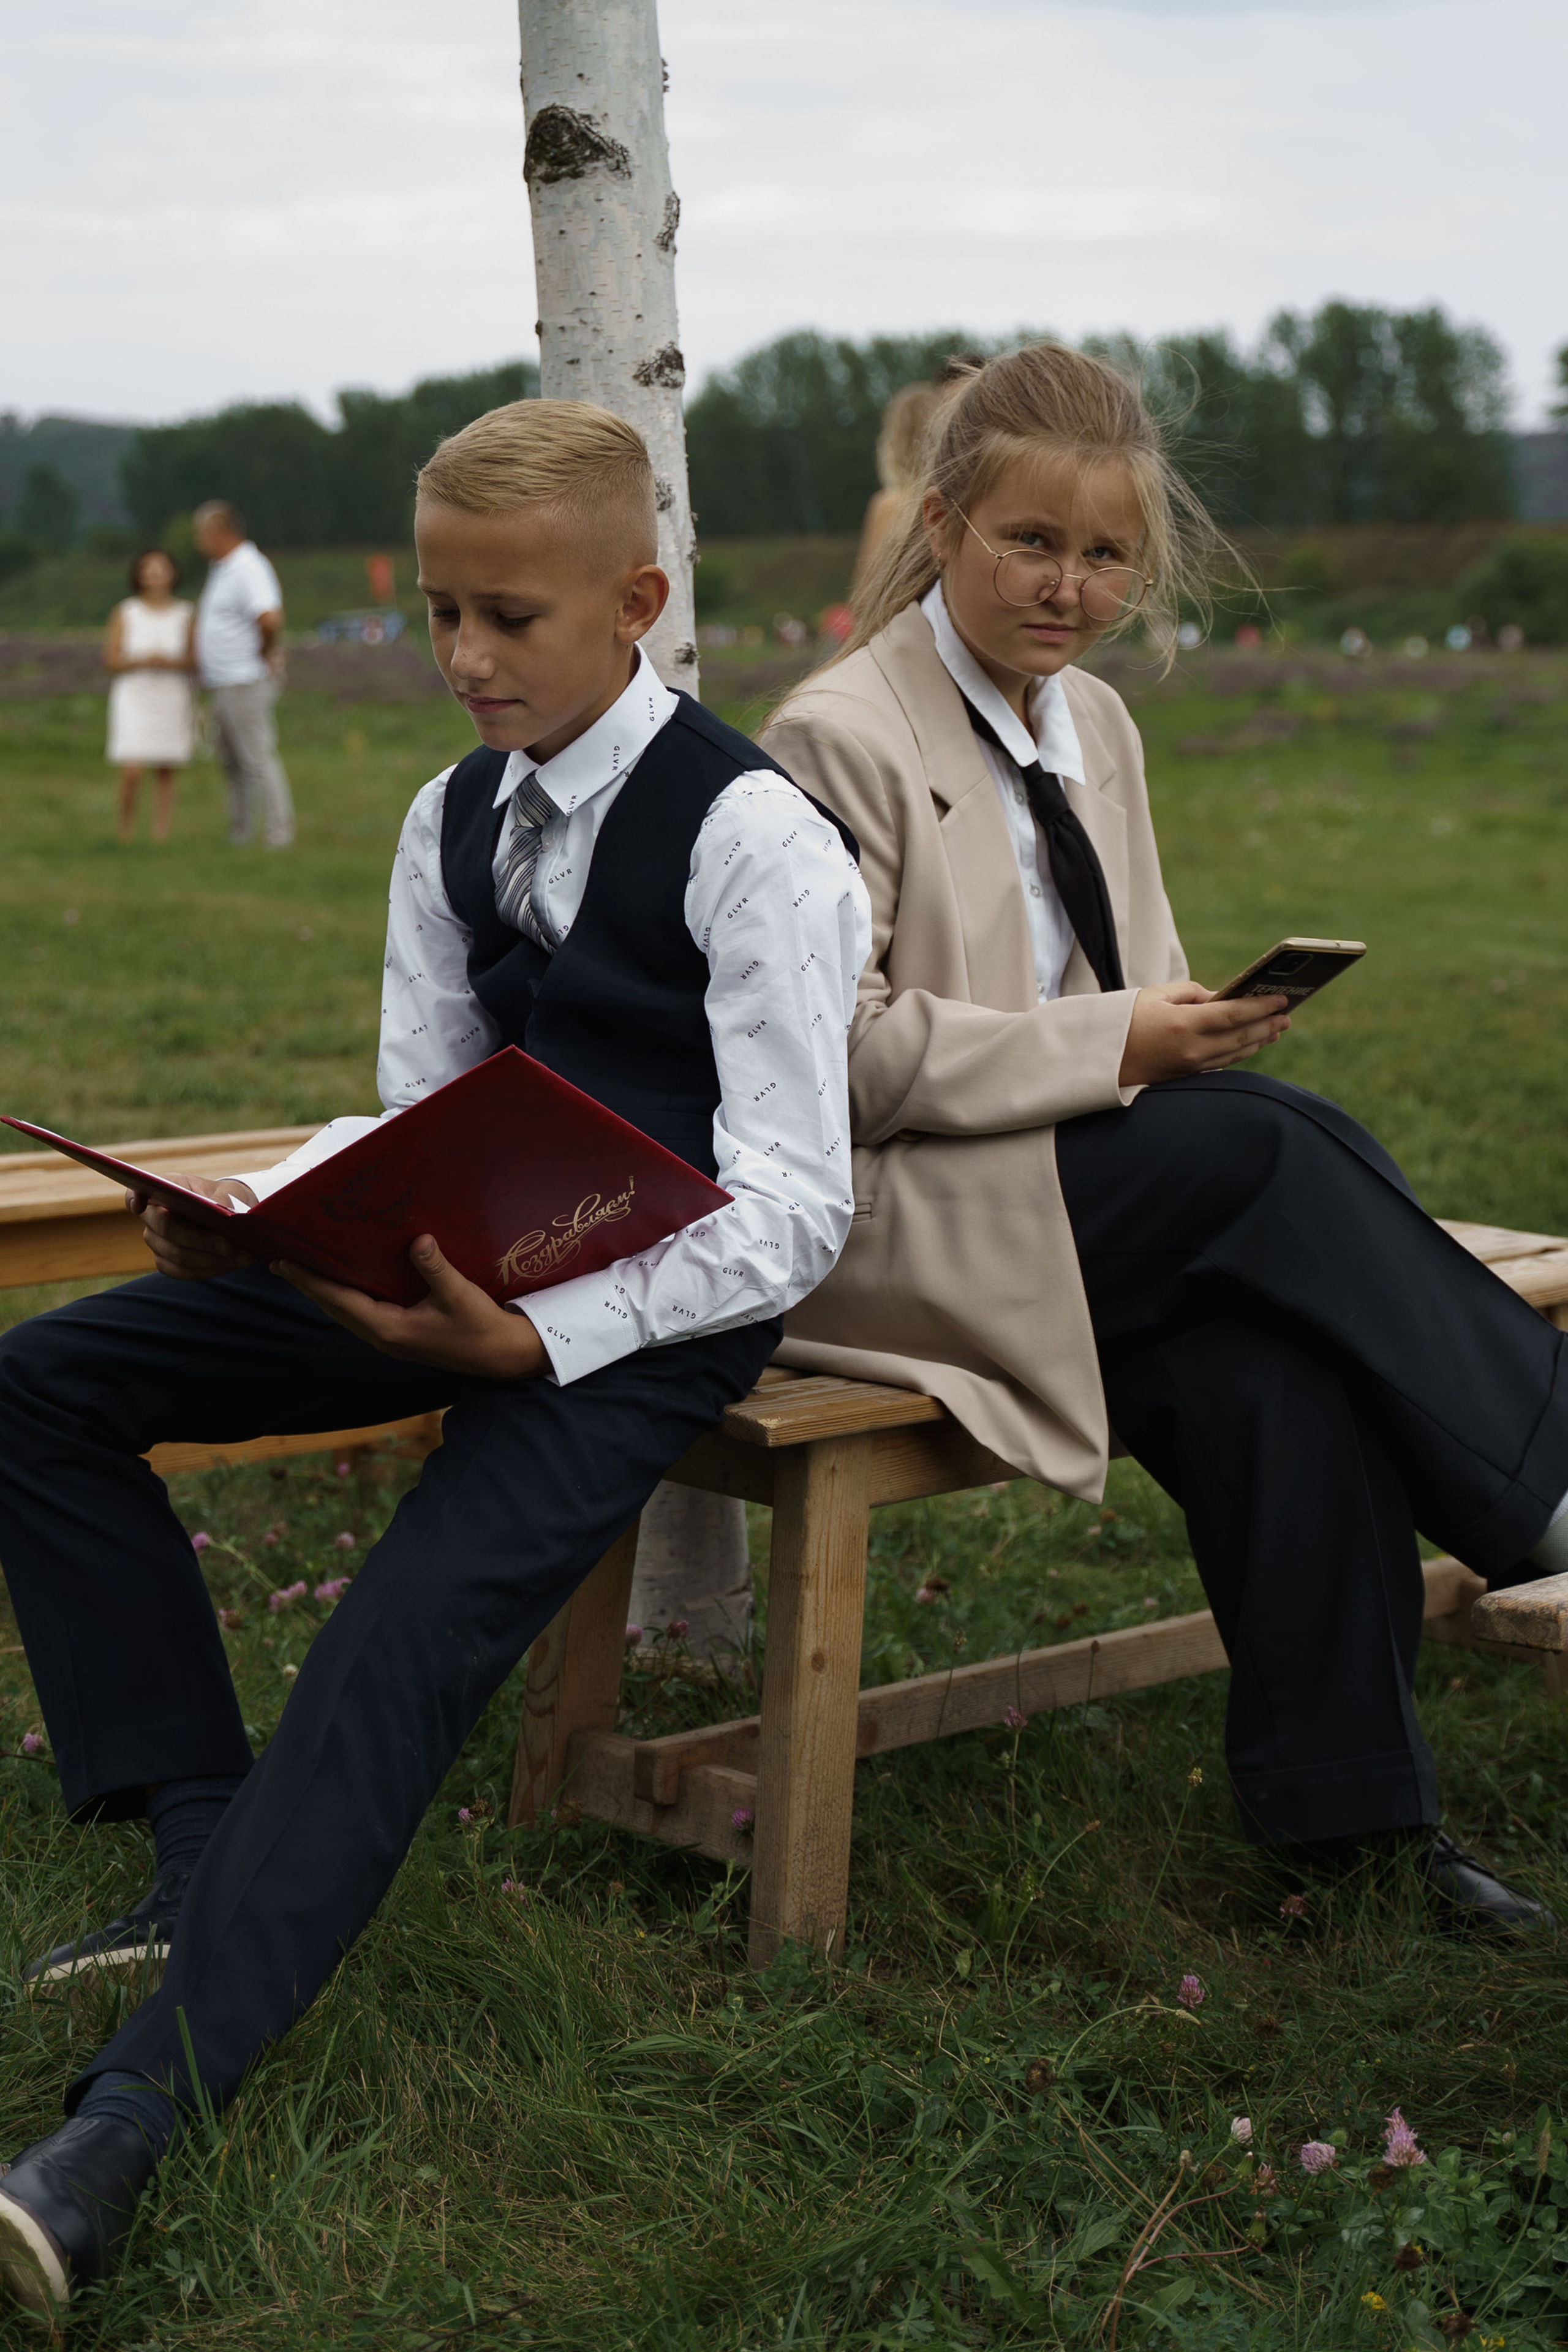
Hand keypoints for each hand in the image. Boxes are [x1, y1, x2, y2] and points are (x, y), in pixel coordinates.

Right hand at [129, 1175, 257, 1279]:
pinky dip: (210, 1269)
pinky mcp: (167, 1262)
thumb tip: (225, 1215)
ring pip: (177, 1255)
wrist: (232, 1216)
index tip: (139, 1205)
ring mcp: (156, 1241)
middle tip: (229, 1245)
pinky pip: (183, 1272)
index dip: (134, 1199)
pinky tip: (233, 1264)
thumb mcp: (230, 1192)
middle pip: (166, 1229)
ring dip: (212, 1259)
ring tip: (243, 1256)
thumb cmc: (227, 1198)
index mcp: (164, 1188)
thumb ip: (224, 1201)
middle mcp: (152, 1216)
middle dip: (200, 1239)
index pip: (135, 1192)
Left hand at [277, 1235, 546, 1380]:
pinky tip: (340, 1284)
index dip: (310, 1281)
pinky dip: (343, 1298)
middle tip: (279, 1262)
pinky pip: (360, 1314)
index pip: (340, 1300)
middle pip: (334, 1308)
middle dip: (307, 1286)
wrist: (499, 1356)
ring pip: (345, 1313)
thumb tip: (418, 1240)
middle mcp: (382, 1337)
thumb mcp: (459, 1295)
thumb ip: (436, 1268)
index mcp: (390, 1329)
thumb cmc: (480, 1326)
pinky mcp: (399, 1335)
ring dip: (322, 1293)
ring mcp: (389, 1339)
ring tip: (301, 1272)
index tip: (284, 1264)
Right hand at [1118, 980, 1290, 1087]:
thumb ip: (1192, 993)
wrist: (1098, 1057)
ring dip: (1260, 1040)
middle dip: (1267, 1025)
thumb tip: (1219, 998)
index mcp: (1183, 1025)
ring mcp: (1189, 1067)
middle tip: (1288, 1014)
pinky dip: (1241, 1052)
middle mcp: (1191, 1050)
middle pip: (1241, 1037)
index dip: (1261, 1007)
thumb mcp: (1156, 995)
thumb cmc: (1124, 1019)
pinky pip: (1222, 1064)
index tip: (1282, 999)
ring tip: (1277, 1028)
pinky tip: (1252, 1043)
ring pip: (1235, 1054)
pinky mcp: (1186, 1076)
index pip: (1233, 1015)